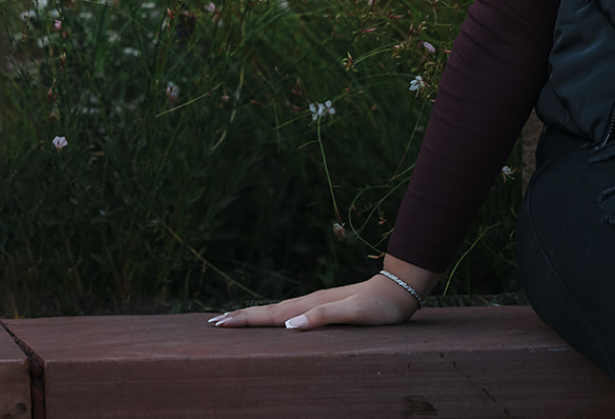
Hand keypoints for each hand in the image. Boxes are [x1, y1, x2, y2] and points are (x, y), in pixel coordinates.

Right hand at [209, 255, 436, 330]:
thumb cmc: (380, 305)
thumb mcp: (354, 313)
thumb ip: (323, 317)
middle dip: (242, 317)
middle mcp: (311, 301)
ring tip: (235, 319)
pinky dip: (275, 316)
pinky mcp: (327, 305)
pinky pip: (293, 311)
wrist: (401, 288)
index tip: (219, 323)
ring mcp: (318, 302)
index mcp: (312, 304)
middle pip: (270, 310)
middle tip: (214, 322)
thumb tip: (289, 326)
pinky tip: (276, 320)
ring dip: (256, 316)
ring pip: (279, 310)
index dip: (246, 320)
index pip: (272, 314)